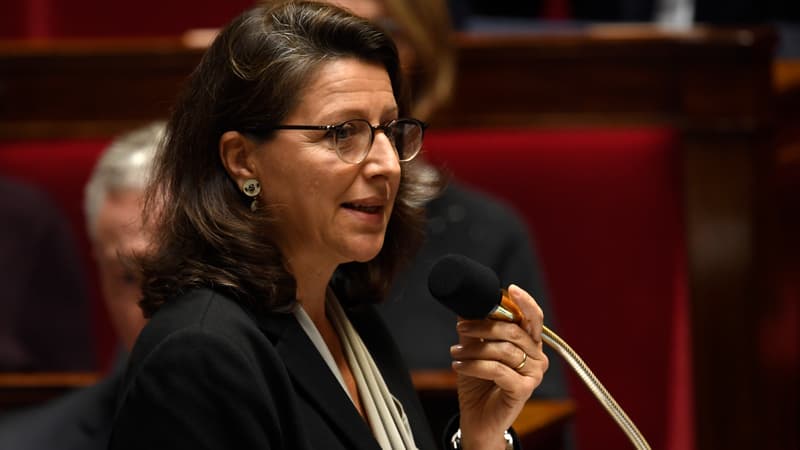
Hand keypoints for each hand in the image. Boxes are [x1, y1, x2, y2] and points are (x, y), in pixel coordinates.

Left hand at [450, 284, 547, 449]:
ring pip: (502, 350)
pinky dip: (474, 365)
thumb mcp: (476, 349)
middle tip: (461, 328)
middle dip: (483, 326)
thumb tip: (466, 305)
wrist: (477, 416)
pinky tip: (460, 366)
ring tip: (456, 352)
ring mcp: (533, 374)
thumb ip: (477, 328)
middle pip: (513, 331)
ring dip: (474, 349)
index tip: (510, 289)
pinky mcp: (524, 389)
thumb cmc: (479, 382)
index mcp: (530, 343)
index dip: (524, 302)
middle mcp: (537, 357)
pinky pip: (497, 369)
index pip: (533, 317)